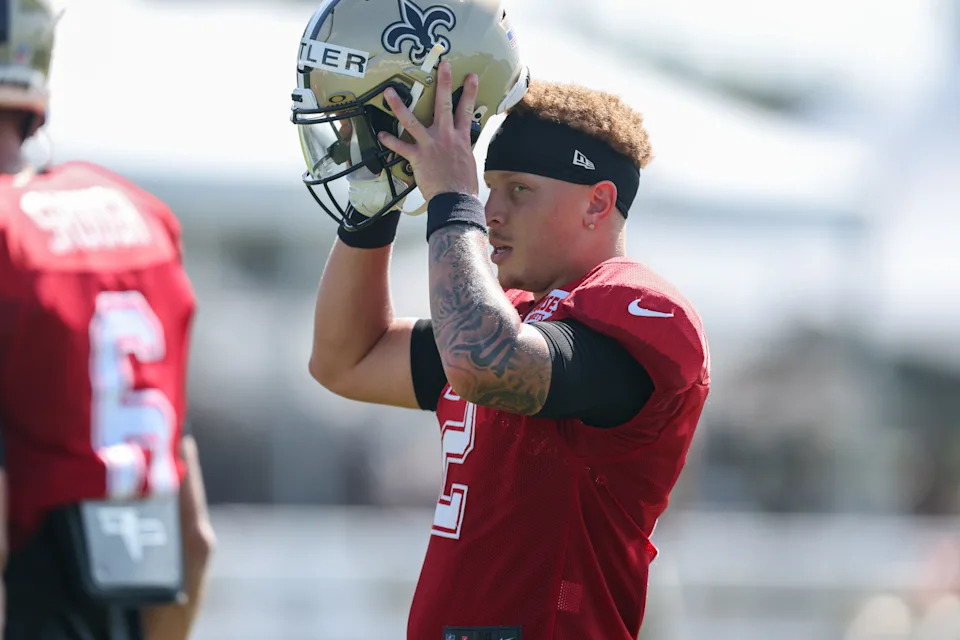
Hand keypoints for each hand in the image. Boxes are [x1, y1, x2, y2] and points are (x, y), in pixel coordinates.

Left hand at [377, 61, 479, 203]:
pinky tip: (381, 135)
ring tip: (389, 92)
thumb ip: (463, 149)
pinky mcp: (418, 157)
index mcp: (461, 138)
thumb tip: (462, 146)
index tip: (470, 76)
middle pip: (444, 105)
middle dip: (443, 83)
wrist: (456, 200)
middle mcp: (446, 136)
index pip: (466, 110)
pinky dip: (390, 141)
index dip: (469, 92)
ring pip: (412, 121)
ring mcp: (430, 145)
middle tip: (442, 64)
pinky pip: (400, 147)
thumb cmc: (463, 185)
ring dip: (399, 106)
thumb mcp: (469, 162)